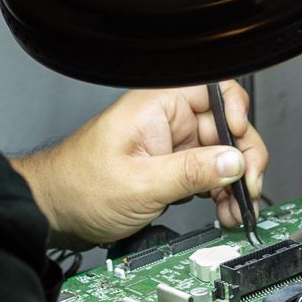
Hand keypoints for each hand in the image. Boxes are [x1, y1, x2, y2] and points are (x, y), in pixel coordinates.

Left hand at [10, 81, 268, 249]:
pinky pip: (207, 173)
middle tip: (248, 187)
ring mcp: (170, 144)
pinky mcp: (170, 167)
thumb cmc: (78, 188)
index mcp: (156, 107)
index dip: (236, 113)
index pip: (215, 89)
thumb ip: (190, 172)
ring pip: (221, 154)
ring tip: (235, 208)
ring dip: (234, 181)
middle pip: (226, 126)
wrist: (53, 212)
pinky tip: (223, 210)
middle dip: (243, 158)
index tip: (239, 146)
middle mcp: (167, 120)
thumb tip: (234, 162)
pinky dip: (219, 192)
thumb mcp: (140, 184)